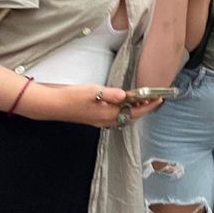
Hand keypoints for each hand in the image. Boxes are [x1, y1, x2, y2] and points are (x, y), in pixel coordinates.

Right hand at [21, 83, 162, 127]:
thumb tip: (127, 96)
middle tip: (154, 98)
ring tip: (143, 99)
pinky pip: (116, 117)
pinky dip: (125, 111)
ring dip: (135, 110)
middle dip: (145, 108)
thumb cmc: (72, 97)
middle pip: (132, 117)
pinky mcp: (95, 118)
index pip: (135, 111)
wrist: (54, 105)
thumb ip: (111, 94)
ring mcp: (101, 121)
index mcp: (108, 115)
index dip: (149, 105)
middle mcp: (107, 121)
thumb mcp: (93, 92)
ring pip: (124, 118)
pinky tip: (125, 103)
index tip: (160, 98)